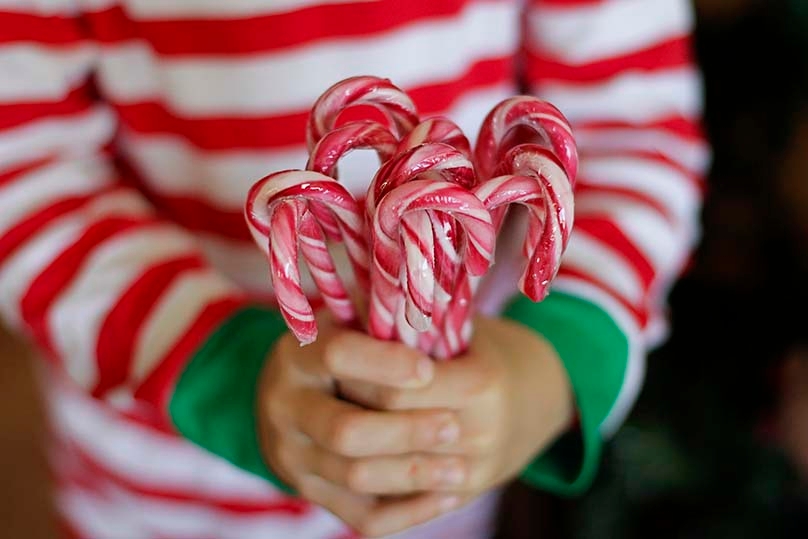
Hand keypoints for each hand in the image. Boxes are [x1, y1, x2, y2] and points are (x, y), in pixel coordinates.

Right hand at [257, 315, 469, 536]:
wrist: (296, 395)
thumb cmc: (350, 347)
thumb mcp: (356, 320)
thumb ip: (383, 313)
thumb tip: (427, 290)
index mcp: (296, 354)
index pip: (337, 356)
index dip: (384, 363)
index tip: (427, 368)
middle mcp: (283, 406)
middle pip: (346, 431)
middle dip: (406, 431)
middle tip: (453, 426)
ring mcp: (292, 456)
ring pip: (357, 477)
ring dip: (414, 474)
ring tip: (462, 468)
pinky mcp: (311, 494)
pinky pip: (363, 517)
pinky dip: (409, 511)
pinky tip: (446, 495)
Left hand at [339, 316, 573, 505]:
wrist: (540, 395)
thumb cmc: (485, 348)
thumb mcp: (457, 323)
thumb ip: (410, 317)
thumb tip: (349, 301)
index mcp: (482, 384)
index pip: (394, 390)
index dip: (357, 374)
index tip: (336, 357)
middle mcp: (480, 434)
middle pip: (383, 432)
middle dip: (345, 409)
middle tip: (326, 389)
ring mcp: (471, 475)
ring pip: (378, 479)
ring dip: (339, 452)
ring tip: (324, 422)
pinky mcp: (459, 500)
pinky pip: (391, 516)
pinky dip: (359, 493)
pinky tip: (342, 463)